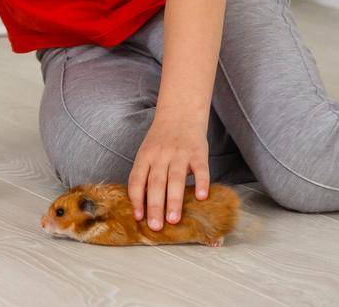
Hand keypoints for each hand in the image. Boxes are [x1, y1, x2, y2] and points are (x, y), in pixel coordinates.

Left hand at [128, 114, 209, 230]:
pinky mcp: (198, 152)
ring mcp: (180, 153)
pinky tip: (201, 197)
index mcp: (145, 156)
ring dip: (174, 200)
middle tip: (156, 226)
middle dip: (155, 206)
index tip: (138, 217)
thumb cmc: (161, 139)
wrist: (180, 112)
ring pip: (175, 178)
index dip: (136, 199)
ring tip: (173, 220)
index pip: (137, 179)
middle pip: (155, 182)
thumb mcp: (147, 152)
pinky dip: (201, 183)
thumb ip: (145, 174)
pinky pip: (200, 169)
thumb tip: (142, 205)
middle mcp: (161, 155)